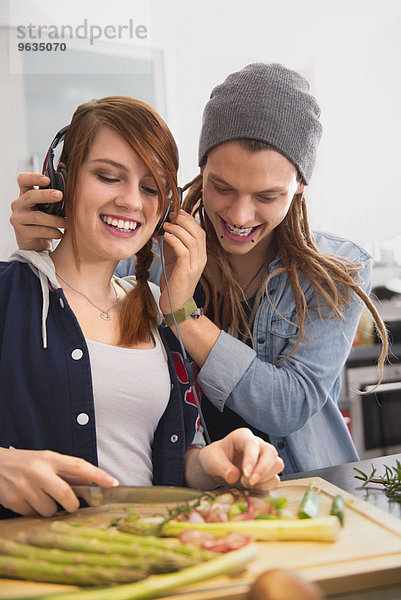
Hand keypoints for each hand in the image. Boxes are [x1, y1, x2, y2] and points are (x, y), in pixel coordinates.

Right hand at [0, 447, 117, 516]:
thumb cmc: (27, 463)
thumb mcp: (46, 459)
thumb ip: (66, 470)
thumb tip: (93, 481)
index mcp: (50, 458)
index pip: (79, 466)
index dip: (98, 475)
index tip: (113, 483)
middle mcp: (38, 471)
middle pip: (65, 494)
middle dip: (72, 504)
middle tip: (71, 504)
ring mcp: (24, 486)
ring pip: (49, 509)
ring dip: (50, 509)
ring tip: (41, 497)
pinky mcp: (13, 500)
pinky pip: (33, 515)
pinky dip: (34, 511)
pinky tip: (28, 500)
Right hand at [10, 173, 65, 250]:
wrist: (37, 245)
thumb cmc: (46, 222)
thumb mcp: (50, 206)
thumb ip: (55, 192)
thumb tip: (64, 167)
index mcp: (25, 194)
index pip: (23, 180)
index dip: (33, 177)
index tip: (47, 179)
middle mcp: (19, 204)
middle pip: (30, 196)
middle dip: (46, 195)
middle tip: (60, 195)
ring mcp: (17, 218)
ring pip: (37, 216)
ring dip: (55, 220)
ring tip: (67, 223)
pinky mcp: (21, 232)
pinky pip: (39, 231)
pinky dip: (52, 232)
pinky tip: (60, 234)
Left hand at [158, 210, 206, 314]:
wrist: (175, 306)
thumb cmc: (173, 284)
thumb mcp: (172, 261)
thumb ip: (171, 246)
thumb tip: (163, 229)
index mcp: (200, 256)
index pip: (199, 232)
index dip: (189, 219)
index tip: (176, 212)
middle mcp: (201, 260)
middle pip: (198, 232)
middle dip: (184, 220)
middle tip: (171, 215)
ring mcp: (195, 266)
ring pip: (192, 240)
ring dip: (178, 229)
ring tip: (166, 225)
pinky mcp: (186, 272)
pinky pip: (183, 251)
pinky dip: (175, 240)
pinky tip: (165, 236)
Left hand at [187, 428, 283, 490]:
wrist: (217, 467)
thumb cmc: (215, 458)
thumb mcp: (212, 461)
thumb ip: (222, 468)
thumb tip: (234, 476)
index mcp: (242, 436)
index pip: (253, 445)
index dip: (251, 460)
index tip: (245, 474)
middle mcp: (257, 444)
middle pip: (271, 453)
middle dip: (262, 470)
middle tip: (248, 482)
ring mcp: (264, 457)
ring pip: (277, 464)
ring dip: (265, 477)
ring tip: (247, 483)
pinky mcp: (267, 471)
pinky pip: (275, 478)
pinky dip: (266, 485)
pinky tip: (252, 487)